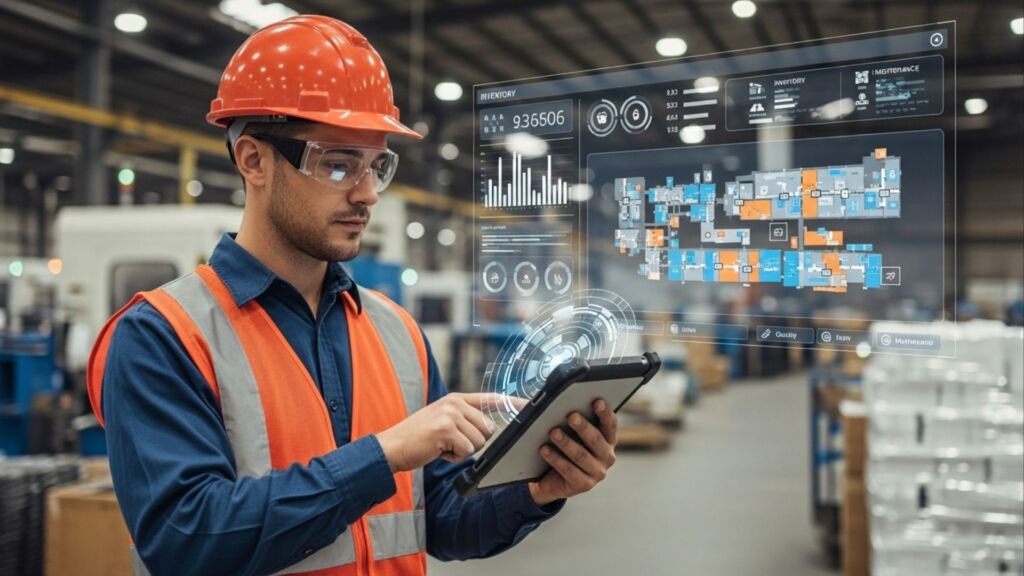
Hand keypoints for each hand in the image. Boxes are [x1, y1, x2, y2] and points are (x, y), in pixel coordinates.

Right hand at [376, 393, 517, 471]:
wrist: (391, 447)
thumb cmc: (418, 439)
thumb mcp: (441, 421)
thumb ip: (463, 419)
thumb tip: (489, 429)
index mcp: (456, 399)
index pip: (491, 399)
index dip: (511, 402)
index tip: (529, 404)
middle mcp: (455, 403)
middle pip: (488, 428)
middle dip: (473, 442)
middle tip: (450, 443)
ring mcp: (450, 415)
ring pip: (479, 441)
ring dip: (462, 451)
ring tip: (442, 446)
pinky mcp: (446, 429)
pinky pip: (467, 451)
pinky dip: (454, 457)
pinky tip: (438, 451)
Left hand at [528, 398, 617, 505]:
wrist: (553, 479)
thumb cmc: (564, 447)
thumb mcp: (571, 432)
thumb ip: (569, 417)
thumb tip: (549, 401)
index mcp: (608, 439)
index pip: (610, 424)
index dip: (605, 412)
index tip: (597, 401)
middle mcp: (607, 456)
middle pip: (596, 439)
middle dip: (583, 426)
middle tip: (571, 415)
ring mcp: (597, 472)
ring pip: (581, 455)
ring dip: (566, 443)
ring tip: (553, 432)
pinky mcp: (584, 484)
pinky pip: (569, 470)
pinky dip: (555, 459)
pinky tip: (544, 449)